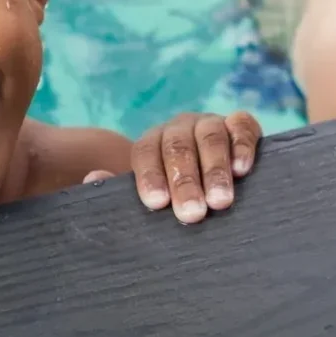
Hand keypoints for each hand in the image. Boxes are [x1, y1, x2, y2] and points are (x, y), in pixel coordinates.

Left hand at [92, 111, 261, 223]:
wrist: (213, 176)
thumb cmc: (175, 194)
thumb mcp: (150, 193)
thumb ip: (117, 188)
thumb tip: (92, 178)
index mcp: (152, 143)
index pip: (145, 152)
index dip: (150, 176)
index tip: (156, 203)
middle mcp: (180, 128)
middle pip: (177, 147)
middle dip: (184, 180)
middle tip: (192, 213)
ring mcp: (211, 123)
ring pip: (210, 137)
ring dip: (214, 169)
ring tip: (220, 202)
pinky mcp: (241, 124)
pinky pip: (242, 126)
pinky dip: (242, 145)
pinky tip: (242, 169)